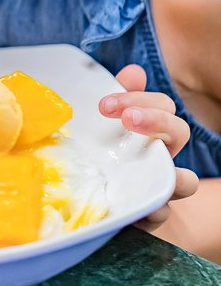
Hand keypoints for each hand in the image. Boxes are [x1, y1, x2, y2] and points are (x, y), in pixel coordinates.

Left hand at [99, 63, 198, 230]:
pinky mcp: (149, 214)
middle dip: (156, 120)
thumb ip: (118, 97)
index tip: (105, 104)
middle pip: (179, 130)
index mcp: (152, 129)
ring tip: (151, 165)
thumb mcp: (104, 123)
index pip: (161, 104)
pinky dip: (155, 211)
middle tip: (127, 118)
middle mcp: (162, 156)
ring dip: (175, 174)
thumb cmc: (103, 152)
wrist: (99, 200)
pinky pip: (162, 214)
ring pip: (187, 181)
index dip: (139, 97)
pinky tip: (139, 207)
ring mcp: (159, 185)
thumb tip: (134, 71)